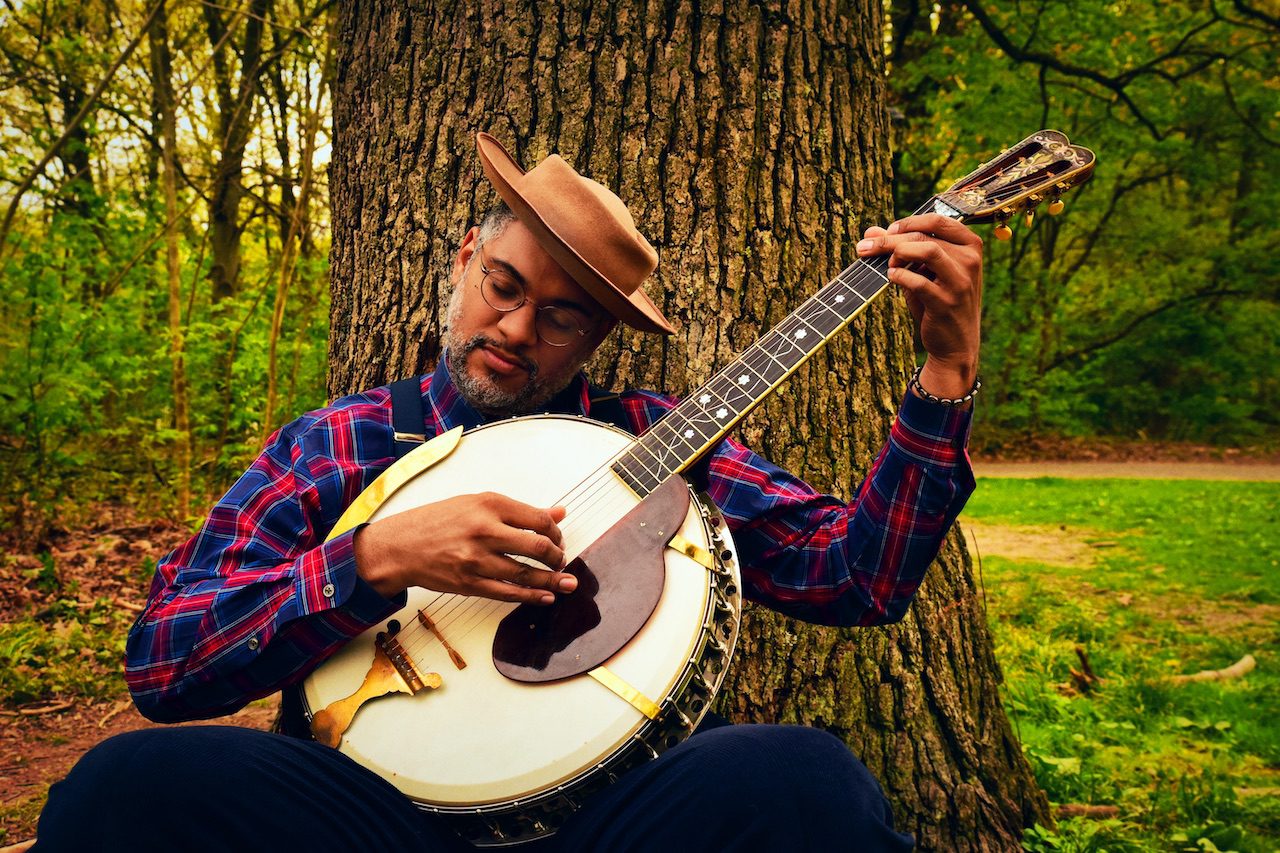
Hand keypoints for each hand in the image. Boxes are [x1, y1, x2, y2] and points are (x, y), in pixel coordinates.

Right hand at [353, 492, 577, 603]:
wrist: (400, 545)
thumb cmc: (437, 521)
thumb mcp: (477, 504)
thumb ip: (519, 511)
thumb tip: (559, 512)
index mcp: (489, 505)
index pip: (538, 519)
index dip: (556, 532)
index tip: (558, 538)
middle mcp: (484, 530)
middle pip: (537, 546)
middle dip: (557, 557)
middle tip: (561, 561)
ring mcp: (476, 559)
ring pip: (525, 574)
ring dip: (551, 581)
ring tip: (566, 583)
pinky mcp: (469, 583)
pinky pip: (507, 593)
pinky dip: (530, 596)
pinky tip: (545, 597)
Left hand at [857, 214, 982, 398]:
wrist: (955, 345)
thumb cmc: (937, 302)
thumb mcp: (923, 273)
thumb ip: (900, 250)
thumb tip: (869, 232)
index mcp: (970, 246)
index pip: (938, 219)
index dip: (908, 221)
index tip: (888, 231)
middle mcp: (970, 260)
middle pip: (925, 236)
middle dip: (890, 239)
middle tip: (865, 247)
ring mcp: (961, 282)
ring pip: (927, 251)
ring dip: (897, 252)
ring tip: (886, 264)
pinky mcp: (947, 303)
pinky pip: (919, 281)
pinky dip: (899, 276)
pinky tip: (891, 278)